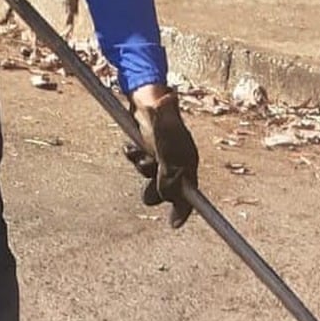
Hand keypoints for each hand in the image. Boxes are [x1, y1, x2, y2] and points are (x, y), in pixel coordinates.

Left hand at [127, 87, 199, 227]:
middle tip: (147, 193)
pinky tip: (130, 147)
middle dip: (155, 190)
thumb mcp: (166, 156)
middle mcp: (177, 159)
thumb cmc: (161, 124)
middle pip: (167, 187)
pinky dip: (134, 156)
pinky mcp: (148, 143)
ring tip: (137, 155)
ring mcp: (163, 151)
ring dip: (142, 168)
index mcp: (188, 162)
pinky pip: (140, 159)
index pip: (188, 193)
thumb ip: (168, 179)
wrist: (146, 96)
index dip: (182, 210)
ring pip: (150, 174)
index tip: (173, 224)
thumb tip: (169, 198)